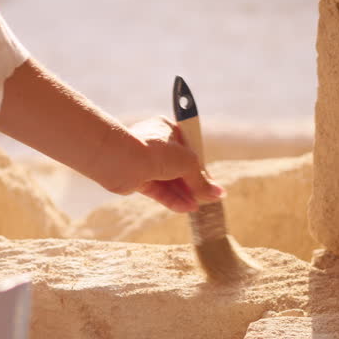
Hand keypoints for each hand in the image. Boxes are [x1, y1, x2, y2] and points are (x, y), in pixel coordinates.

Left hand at [108, 116, 224, 212]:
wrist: (121, 159)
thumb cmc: (155, 151)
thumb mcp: (187, 163)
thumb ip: (200, 180)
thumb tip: (217, 193)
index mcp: (168, 130)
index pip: (190, 151)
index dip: (201, 168)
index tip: (211, 182)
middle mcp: (156, 144)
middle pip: (180, 168)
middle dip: (193, 185)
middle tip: (207, 198)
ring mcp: (146, 162)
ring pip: (169, 181)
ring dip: (184, 194)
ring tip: (197, 206)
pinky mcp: (137, 178)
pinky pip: (159, 190)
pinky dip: (172, 199)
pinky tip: (186, 208)